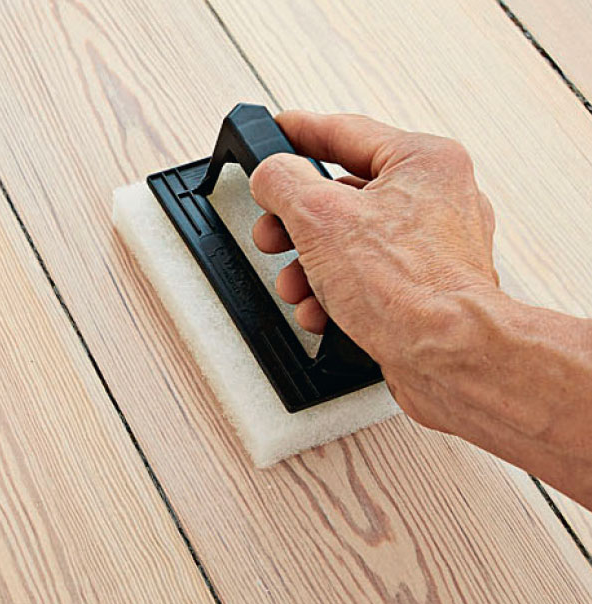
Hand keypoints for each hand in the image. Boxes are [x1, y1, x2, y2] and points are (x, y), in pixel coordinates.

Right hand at [250, 110, 499, 418]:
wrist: (447, 357)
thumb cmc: (411, 290)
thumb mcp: (320, 217)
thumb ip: (283, 181)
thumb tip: (272, 175)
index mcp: (423, 162)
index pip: (346, 132)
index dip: (299, 131)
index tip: (274, 132)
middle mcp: (436, 200)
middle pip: (343, 196)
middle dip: (297, 224)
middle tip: (272, 232)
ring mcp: (433, 248)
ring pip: (351, 243)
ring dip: (311, 267)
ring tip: (296, 285)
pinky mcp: (425, 289)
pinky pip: (367, 278)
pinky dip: (337, 293)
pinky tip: (321, 310)